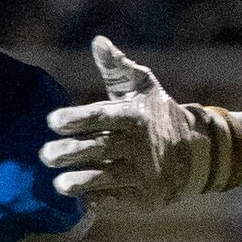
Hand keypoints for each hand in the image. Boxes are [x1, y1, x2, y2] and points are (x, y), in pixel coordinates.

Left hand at [42, 36, 241, 209]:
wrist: (197, 152)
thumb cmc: (157, 115)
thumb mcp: (142, 88)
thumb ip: (117, 67)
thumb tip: (97, 41)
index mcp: (137, 116)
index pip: (104, 116)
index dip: (78, 118)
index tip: (53, 121)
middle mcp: (142, 145)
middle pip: (102, 148)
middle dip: (72, 152)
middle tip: (44, 155)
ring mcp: (145, 173)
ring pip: (109, 178)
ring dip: (82, 181)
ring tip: (58, 184)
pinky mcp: (146, 197)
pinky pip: (119, 200)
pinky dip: (100, 200)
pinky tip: (81, 199)